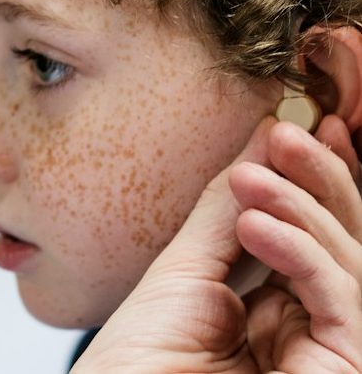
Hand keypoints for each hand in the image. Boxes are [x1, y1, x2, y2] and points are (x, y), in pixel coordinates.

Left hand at [70, 116, 361, 372]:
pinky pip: (343, 304)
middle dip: (318, 182)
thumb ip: (227, 208)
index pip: (311, 233)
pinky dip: (304, 255)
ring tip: (252, 181)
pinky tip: (258, 225)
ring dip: (302, 210)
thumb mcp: (186, 268)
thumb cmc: (138, 361)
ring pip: (350, 265)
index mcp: (275, 305)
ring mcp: (327, 353)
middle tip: (288, 137)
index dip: (313, 179)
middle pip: (343, 243)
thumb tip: (263, 141)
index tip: (296, 129)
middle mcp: (307, 328)